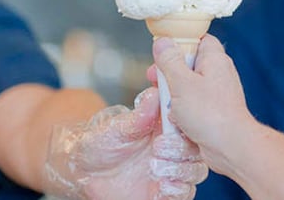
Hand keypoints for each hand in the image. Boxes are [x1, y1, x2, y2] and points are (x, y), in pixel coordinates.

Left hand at [44, 87, 207, 199]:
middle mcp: (173, 150)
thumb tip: (153, 94)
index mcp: (166, 128)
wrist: (86, 171)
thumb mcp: (118, 127)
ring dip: (180, 171)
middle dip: (181, 151)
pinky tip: (160, 186)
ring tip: (156, 169)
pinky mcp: (166, 193)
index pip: (190, 125)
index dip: (185, 126)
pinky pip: (185, 194)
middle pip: (197, 150)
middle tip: (157, 149)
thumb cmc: (102, 143)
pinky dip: (177, 191)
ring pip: (196, 172)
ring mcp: (172, 172)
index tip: (168, 127)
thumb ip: (139, 115)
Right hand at [152, 34, 256, 174]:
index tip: (163, 52)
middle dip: (170, 74)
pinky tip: (177, 120)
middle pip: (189, 64)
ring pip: (188, 87)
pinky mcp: (215, 111)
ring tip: (168, 106)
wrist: (231, 147)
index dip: (179, 43)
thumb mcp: (181, 83)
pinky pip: (193, 105)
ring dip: (174, 96)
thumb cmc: (210, 114)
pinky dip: (183, 111)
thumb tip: (162, 42)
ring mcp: (218, 93)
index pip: (198, 39)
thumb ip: (169, 61)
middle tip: (157, 81)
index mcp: (214, 59)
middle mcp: (219, 73)